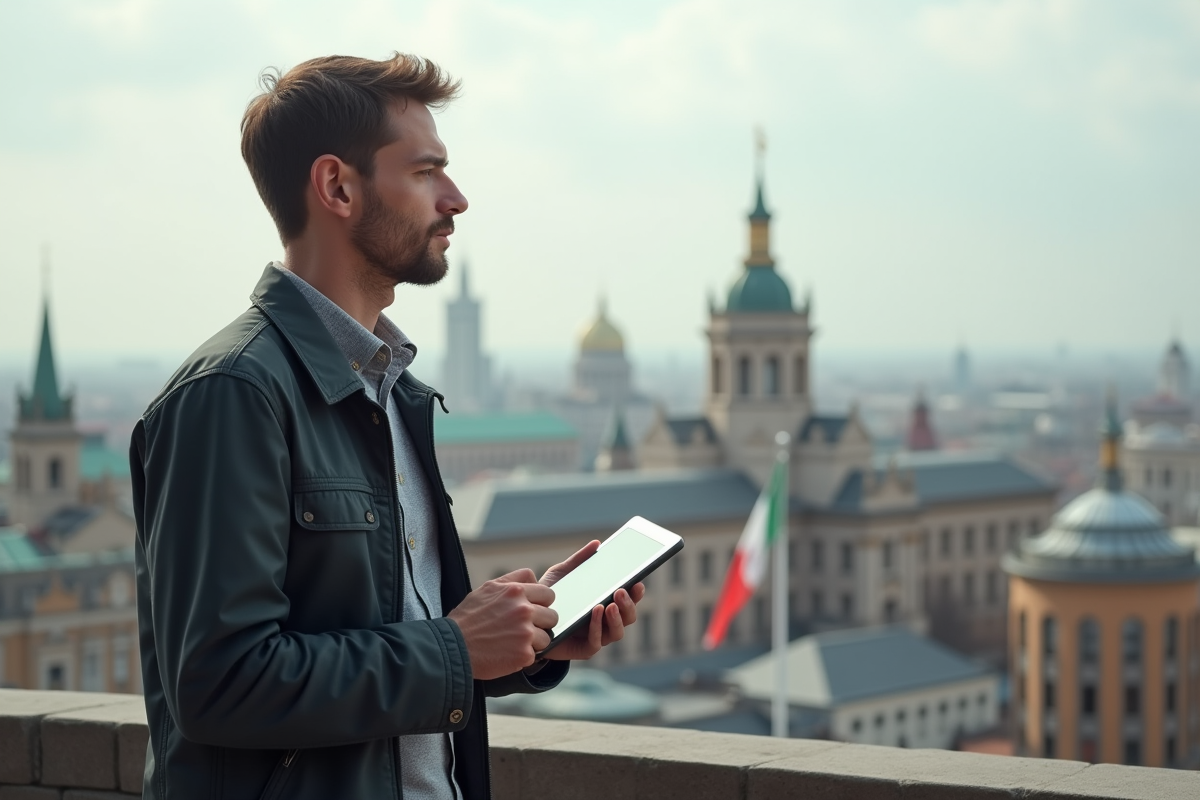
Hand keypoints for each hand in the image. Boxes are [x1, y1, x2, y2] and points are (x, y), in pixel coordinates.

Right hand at [447, 569, 556, 679]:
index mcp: (516, 591)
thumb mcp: (486, 588)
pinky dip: (523, 657)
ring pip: (547, 637)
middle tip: (523, 629)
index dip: (541, 603)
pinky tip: (507, 654)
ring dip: (534, 642)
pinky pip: (536, 655)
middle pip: (552, 615)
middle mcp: (523, 609)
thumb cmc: (467, 618)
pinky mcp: (524, 654)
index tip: (532, 611)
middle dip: (541, 623)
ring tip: (513, 643)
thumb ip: (513, 581)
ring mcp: (525, 632)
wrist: (452, 647)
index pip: (548, 593)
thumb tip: (534, 579)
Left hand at [539, 541, 645, 661]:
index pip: (628, 598)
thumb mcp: (563, 574)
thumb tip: (597, 543)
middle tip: (621, 591)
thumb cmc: (551, 597)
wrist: (527, 619)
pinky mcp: (584, 649)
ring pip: (617, 632)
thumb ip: (579, 560)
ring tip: (609, 604)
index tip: (637, 581)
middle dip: (629, 604)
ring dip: (617, 618)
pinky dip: (597, 628)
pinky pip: (596, 642)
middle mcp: (605, 621)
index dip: (636, 592)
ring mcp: (597, 636)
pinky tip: (594, 614)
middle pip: (628, 616)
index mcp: (605, 602)